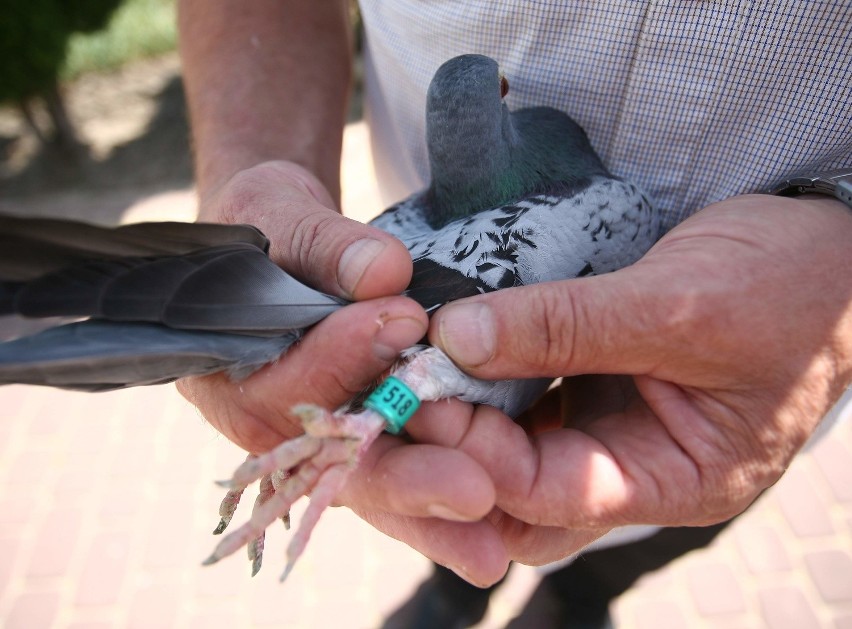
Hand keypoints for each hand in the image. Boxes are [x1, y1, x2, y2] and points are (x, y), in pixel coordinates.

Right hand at [180, 162, 512, 578]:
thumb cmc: (271, 228)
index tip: (404, 317)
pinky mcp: (353, 444)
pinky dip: (435, 510)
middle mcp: (263, 420)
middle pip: (328, 459)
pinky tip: (488, 540)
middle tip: (469, 489)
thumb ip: (325, 245)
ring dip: (429, 512)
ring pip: (367, 483)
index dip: (338, 356)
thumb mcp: (284, 216)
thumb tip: (383, 272)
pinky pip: (393, 479)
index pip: (277, 379)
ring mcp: (310, 439)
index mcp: (221, 367)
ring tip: (491, 541)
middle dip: (401, 475)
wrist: (281, 248)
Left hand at [377, 193, 850, 582]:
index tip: (422, 395)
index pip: (553, 495)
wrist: (828, 251)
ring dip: (463, 406)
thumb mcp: (680, 305)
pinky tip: (452, 341)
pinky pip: (526, 395)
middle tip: (398, 390)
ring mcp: (612, 423)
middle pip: (519, 489)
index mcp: (677, 478)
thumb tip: (459, 337)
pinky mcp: (596, 383)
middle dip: (456, 447)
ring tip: (411, 362)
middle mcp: (634, 464)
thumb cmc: (786, 288)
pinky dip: (485, 372)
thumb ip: (571, 325)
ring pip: (514, 442)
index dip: (479, 455)